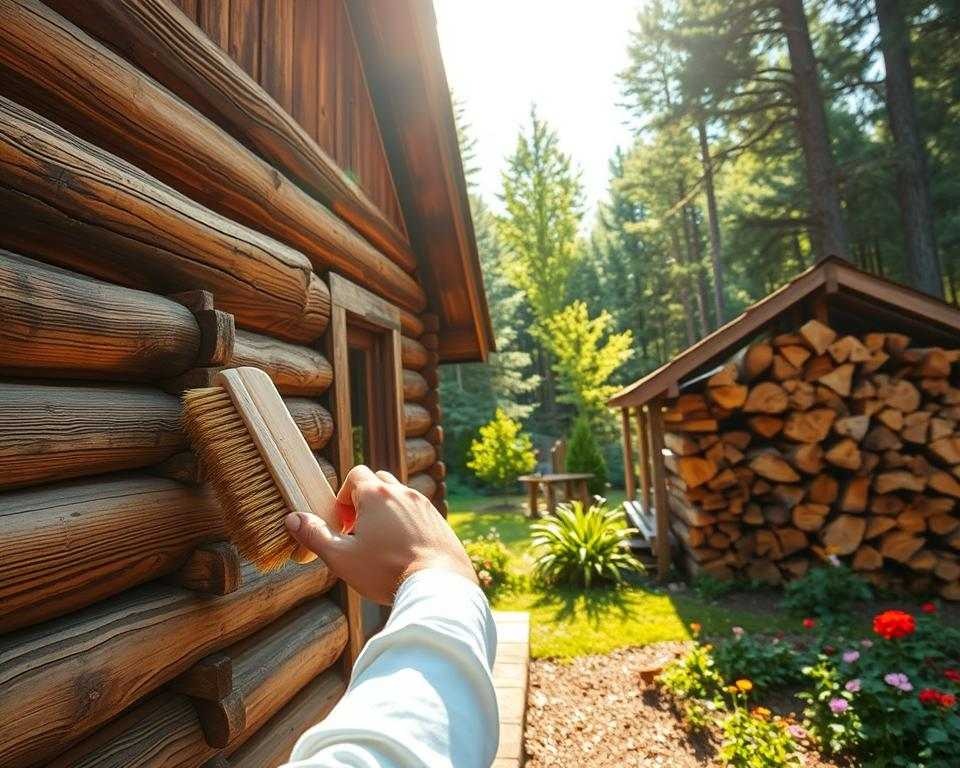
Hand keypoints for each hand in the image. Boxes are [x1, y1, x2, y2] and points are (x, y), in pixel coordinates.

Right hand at [284, 465, 476, 603]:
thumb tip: (292, 518)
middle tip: (360, 532)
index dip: (343, 497)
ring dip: (387, 512)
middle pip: (379, 481)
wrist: (438, 585)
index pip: (355, 475)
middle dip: (365, 501)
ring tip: (381, 543)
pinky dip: (407, 524)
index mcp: (377, 495)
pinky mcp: (440, 521)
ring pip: (400, 497)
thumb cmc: (387, 571)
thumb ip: (315, 535)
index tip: (344, 524)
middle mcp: (403, 493)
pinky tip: (404, 552)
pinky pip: (418, 513)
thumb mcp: (341, 557)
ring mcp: (425, 505)